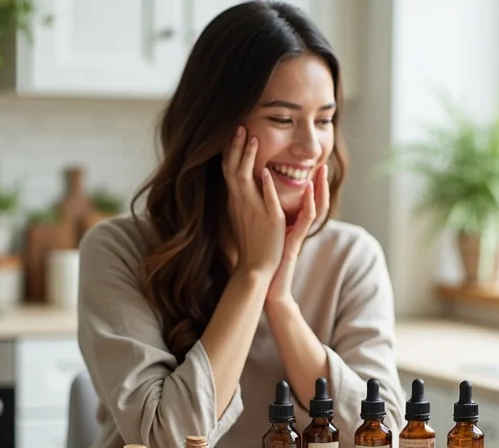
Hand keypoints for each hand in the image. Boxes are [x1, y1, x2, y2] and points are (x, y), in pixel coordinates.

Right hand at [222, 126, 285, 278]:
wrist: (255, 269)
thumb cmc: (250, 245)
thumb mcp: (242, 219)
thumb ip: (241, 201)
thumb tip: (237, 188)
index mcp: (235, 201)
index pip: (229, 170)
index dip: (230, 151)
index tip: (231, 133)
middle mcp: (240, 202)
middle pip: (233, 169)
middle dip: (235, 147)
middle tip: (238, 126)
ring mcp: (253, 210)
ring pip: (245, 178)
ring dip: (248, 157)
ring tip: (251, 137)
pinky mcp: (269, 219)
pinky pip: (266, 199)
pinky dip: (266, 185)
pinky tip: (266, 171)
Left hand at [266, 164, 330, 305]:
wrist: (261, 282)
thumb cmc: (263, 258)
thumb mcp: (267, 232)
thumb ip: (268, 216)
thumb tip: (259, 196)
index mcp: (293, 225)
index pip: (307, 201)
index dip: (312, 185)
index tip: (312, 167)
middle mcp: (299, 229)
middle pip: (317, 202)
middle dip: (322, 183)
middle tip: (324, 164)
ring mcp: (299, 235)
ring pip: (317, 209)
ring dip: (320, 189)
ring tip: (321, 172)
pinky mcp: (295, 242)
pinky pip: (306, 220)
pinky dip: (308, 202)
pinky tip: (307, 187)